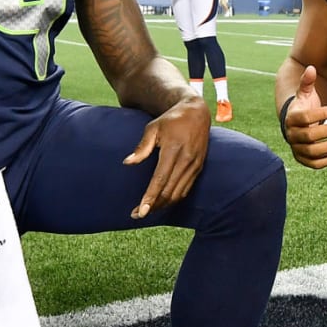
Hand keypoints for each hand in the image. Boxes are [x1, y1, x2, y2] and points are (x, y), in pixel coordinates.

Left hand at [123, 94, 210, 217]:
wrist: (196, 112)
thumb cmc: (171, 120)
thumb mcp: (153, 128)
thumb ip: (141, 147)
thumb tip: (127, 163)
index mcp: (173, 150)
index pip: (160, 180)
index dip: (150, 197)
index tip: (141, 211)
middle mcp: (186, 160)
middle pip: (169, 191)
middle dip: (153, 206)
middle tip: (137, 214)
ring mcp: (194, 165)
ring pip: (178, 193)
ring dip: (163, 205)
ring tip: (148, 210)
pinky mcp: (199, 168)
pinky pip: (186, 189)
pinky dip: (174, 199)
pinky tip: (163, 202)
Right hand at [283, 64, 326, 169]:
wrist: (294, 125)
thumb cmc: (303, 107)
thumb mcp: (304, 94)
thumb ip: (307, 82)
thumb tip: (311, 68)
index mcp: (291, 118)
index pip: (305, 118)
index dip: (322, 114)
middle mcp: (292, 135)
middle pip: (309, 136)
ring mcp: (296, 148)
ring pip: (311, 152)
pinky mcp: (302, 158)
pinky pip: (313, 163)